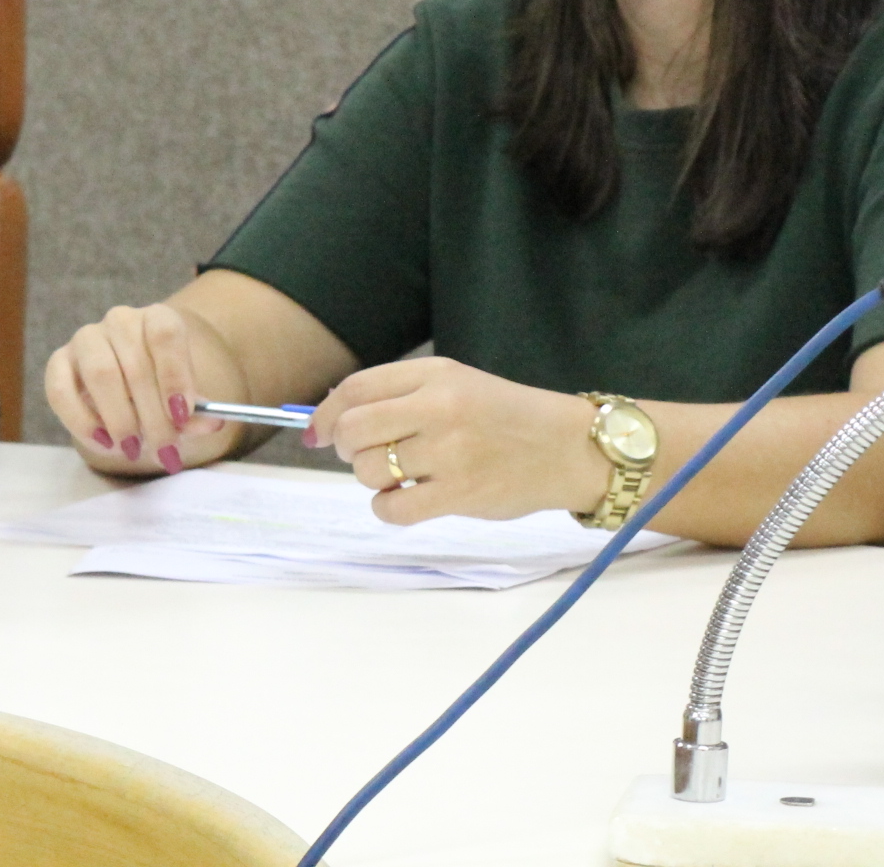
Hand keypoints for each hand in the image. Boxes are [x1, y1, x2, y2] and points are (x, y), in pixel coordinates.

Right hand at [43, 303, 229, 475]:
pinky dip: (81, 421)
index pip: (164, 335)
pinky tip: (103, 442)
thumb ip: (196, 412)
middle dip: (152, 416)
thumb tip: (212, 423)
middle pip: (135, 365)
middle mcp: (120, 321)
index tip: (183, 416)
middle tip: (165, 451)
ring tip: (133, 449)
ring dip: (119, 418)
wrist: (128, 383)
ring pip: (100, 373)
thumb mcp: (183, 400)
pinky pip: (61, 390)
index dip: (174, 375)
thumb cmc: (160, 388)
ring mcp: (86, 339)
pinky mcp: (58, 362)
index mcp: (156, 318)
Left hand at [310, 356, 602, 524]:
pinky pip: (393, 508)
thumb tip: (328, 421)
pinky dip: (387, 508)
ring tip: (399, 476)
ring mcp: (450, 453)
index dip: (326, 413)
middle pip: (353, 430)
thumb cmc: (503, 415)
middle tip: (361, 455)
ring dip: (371, 478)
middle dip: (343, 447)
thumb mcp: (454, 383)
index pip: (355, 389)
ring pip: (369, 470)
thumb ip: (397, 394)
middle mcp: (439, 409)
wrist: (566, 447)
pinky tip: (405, 500)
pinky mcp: (460, 494)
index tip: (317, 432)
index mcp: (434, 375)